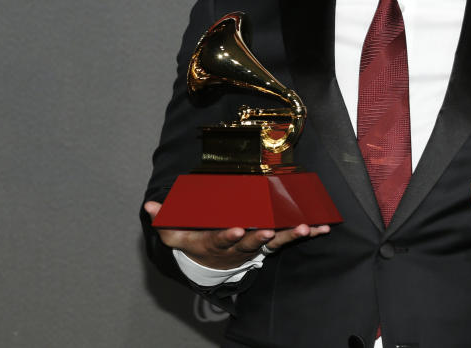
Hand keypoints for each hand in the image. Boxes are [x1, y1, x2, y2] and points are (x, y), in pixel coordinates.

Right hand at [143, 201, 330, 269]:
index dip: (229, 235)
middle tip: (269, 231)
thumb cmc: (194, 242)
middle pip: (251, 243)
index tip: (237, 229)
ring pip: (275, 242)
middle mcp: (238, 247)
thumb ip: (165, 221)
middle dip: (261, 238)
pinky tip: (321, 227)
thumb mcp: (176, 235)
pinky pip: (288, 239)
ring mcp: (255, 246)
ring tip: (305, 228)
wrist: (212, 263)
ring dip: (290, 235)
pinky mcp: (268, 243)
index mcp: (215, 242)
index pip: (221, 240)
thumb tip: (149, 206)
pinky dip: (305, 233)